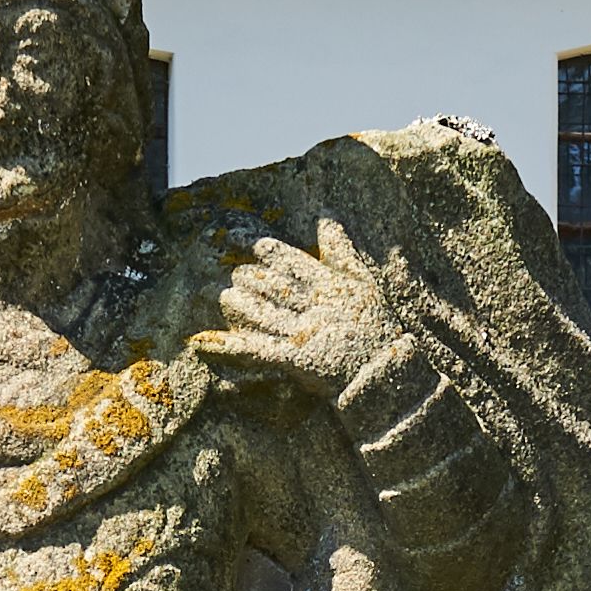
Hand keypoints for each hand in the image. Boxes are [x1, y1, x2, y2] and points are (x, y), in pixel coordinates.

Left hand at [193, 230, 398, 403]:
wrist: (385, 372)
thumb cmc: (377, 327)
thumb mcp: (362, 282)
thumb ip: (341, 251)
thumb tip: (326, 217)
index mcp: (329, 285)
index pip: (293, 262)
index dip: (272, 253)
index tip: (256, 246)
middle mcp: (312, 305)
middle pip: (274, 286)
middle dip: (253, 279)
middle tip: (236, 273)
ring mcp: (302, 332)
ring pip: (263, 313)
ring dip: (242, 305)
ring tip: (225, 297)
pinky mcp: (294, 358)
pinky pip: (256, 350)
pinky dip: (229, 347)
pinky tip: (205, 342)